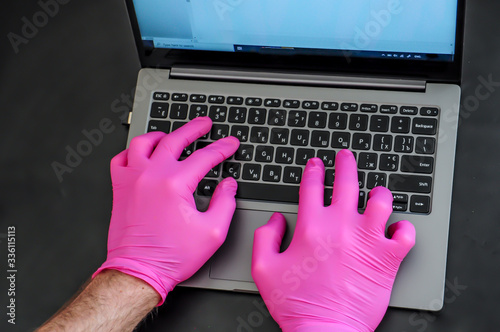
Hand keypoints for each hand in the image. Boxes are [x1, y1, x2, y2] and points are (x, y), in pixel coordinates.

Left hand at [94, 117, 239, 304]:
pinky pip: (120, 159)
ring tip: (171, 134)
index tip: (230, 144)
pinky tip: (141, 154)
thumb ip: (225, 203)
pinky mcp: (120, 189)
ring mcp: (132, 180)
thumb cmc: (170, 256)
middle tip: (204, 124)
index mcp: (175, 184)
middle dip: (194, 129)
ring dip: (161, 135)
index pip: (204, 157)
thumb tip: (229, 185)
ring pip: (144, 143)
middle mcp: (151, 176)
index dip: (222, 148)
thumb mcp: (212, 232)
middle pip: (175, 140)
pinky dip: (132, 151)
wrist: (138, 271)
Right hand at [252, 150, 415, 331]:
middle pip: (347, 182)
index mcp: (312, 226)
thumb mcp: (263, 269)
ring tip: (376, 192)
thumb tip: (277, 220)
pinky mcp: (388, 258)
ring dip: (378, 193)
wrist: (325, 330)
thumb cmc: (297, 303)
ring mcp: (368, 240)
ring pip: (381, 200)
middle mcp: (342, 226)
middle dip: (345, 163)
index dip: (313, 170)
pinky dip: (403, 228)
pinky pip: (405, 233)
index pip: (312, 186)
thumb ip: (265, 237)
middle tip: (345, 157)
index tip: (315, 165)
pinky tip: (397, 229)